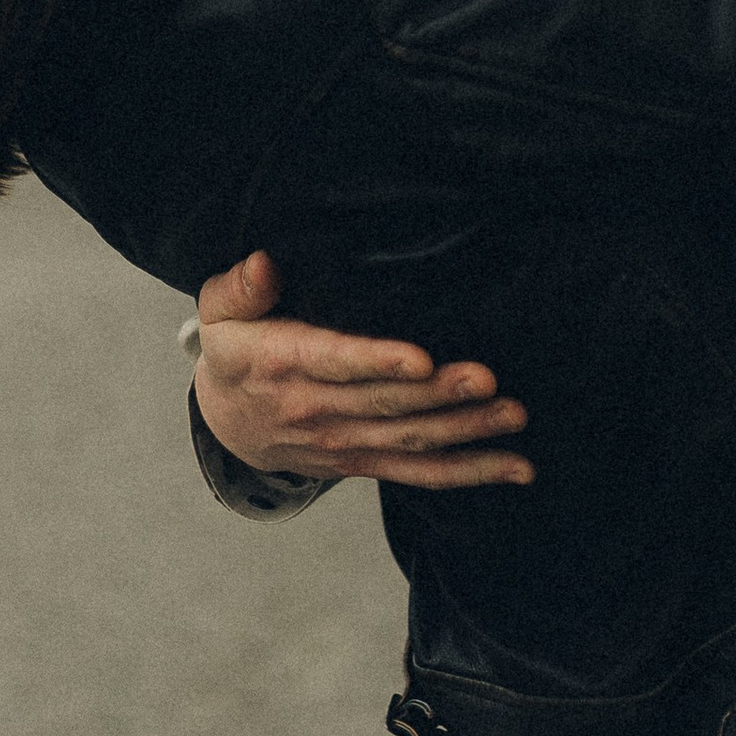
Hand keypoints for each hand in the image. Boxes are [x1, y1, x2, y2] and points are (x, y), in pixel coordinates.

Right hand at [192, 251, 532, 488]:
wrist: (227, 425)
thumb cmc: (234, 353)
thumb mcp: (219, 313)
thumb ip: (240, 287)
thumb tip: (263, 262)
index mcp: (284, 365)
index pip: (336, 363)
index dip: (378, 363)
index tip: (420, 359)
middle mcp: (317, 410)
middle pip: (386, 405)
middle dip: (440, 394)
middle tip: (488, 379)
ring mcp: (345, 442)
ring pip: (412, 441)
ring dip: (466, 430)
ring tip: (512, 415)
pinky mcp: (366, 462)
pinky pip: (421, 473)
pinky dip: (471, 472)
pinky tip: (516, 466)